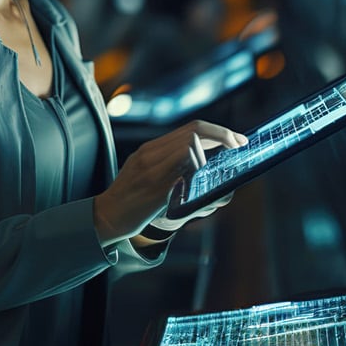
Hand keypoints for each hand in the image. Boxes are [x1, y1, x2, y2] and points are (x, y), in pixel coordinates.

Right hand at [92, 121, 245, 244]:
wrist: (106, 217)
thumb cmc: (131, 200)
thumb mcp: (147, 174)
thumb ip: (172, 167)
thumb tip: (208, 168)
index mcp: (150, 149)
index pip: (191, 128)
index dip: (218, 131)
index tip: (237, 140)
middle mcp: (150, 154)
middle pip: (194, 131)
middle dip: (223, 135)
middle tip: (239, 145)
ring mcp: (151, 170)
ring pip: (189, 146)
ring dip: (208, 157)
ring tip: (209, 172)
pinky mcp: (154, 188)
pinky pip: (181, 171)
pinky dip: (196, 173)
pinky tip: (197, 184)